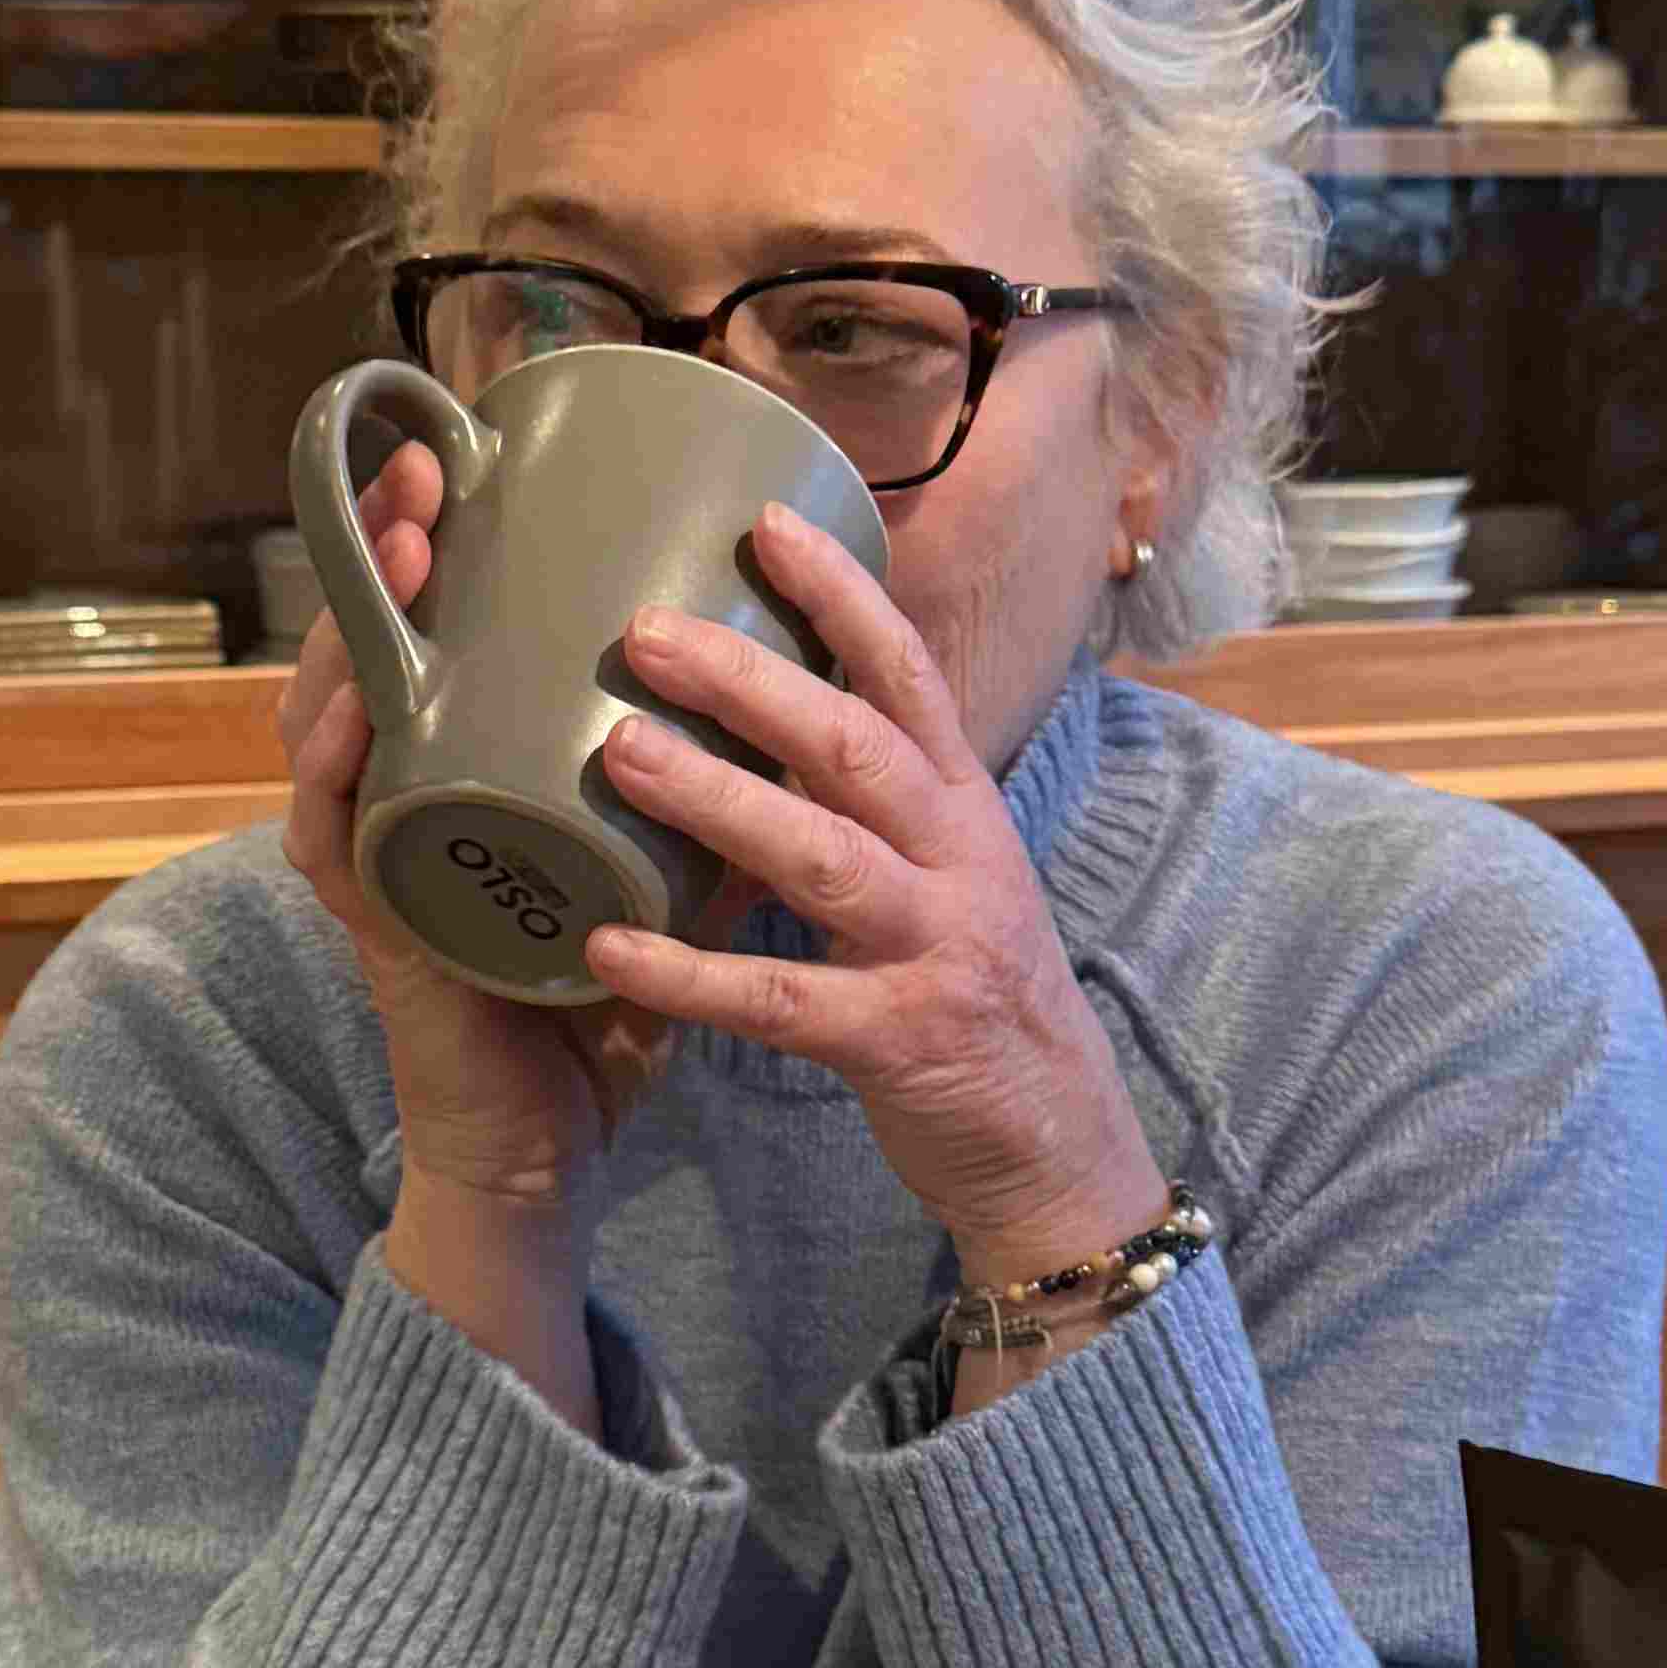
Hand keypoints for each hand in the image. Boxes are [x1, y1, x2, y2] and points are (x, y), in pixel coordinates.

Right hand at [278, 440, 711, 1224]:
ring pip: (329, 727)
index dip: (431, 548)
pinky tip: (349, 720)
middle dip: (378, 555)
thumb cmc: (594, 1004)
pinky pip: (336, 847)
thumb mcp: (651, 865)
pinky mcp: (382, 939)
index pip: (428, 640)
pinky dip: (335, 779)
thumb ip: (691, 790)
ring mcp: (384, 867)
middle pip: (364, 656)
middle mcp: (405, 806)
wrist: (549, 1148)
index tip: (463, 457)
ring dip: (351, 637)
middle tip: (419, 476)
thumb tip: (794, 693)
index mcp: (462, 777)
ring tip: (391, 555)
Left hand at [580, 508, 1167, 1275]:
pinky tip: (612, 946)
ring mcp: (936, 948)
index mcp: (962, 808)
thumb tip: (760, 712)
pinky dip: (693, 975)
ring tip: (616, 751)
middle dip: (751, 681)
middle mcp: (958, 861)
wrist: (1054, 1146)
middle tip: (645, 631)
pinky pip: (784, 1001)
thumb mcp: (945, 873)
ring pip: (821, 856)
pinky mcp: (900, 1039)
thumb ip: (871, 802)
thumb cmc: (973, 994)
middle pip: (854, 745)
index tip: (764, 521)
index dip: (843, 593)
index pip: (908, 675)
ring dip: (716, 799)